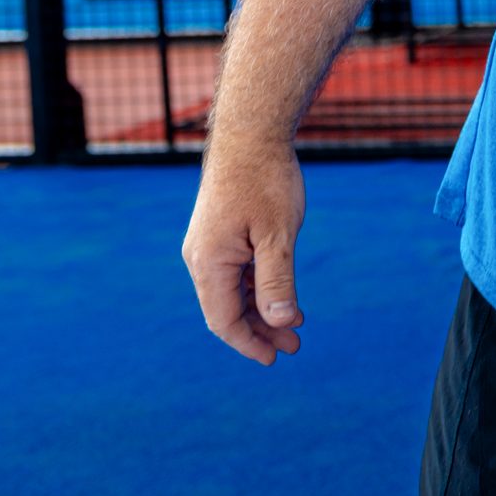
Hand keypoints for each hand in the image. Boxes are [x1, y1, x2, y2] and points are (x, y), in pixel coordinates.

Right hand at [182, 137, 306, 365]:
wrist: (251, 136)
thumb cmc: (266, 181)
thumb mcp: (279, 233)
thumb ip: (278, 279)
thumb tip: (282, 321)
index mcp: (208, 263)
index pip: (223, 319)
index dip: (249, 342)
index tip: (274, 359)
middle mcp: (201, 259)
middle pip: (227, 309)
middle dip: (260, 330)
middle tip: (294, 347)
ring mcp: (210, 247)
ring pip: (233, 292)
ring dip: (262, 310)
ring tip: (294, 328)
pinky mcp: (221, 235)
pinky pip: (237, 273)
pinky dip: (259, 288)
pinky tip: (284, 296)